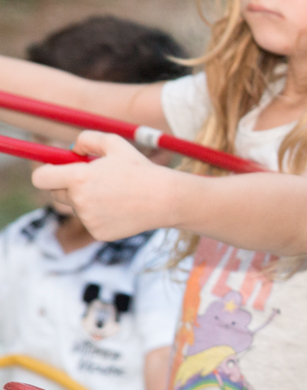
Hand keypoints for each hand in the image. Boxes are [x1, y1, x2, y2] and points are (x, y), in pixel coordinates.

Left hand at [31, 130, 175, 240]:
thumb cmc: (140, 169)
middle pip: (56, 194)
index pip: (40, 178)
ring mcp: (88, 219)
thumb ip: (86, 139)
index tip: (54, 170)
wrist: (165, 199)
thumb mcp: (114, 143)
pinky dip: (101, 216)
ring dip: (88, 201)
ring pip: (77, 208)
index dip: (45, 173)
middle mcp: (79, 201)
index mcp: (78, 178)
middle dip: (68, 186)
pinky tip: (121, 209)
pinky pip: (91, 222)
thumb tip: (71, 150)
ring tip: (116, 195)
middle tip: (91, 181)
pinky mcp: (99, 233)